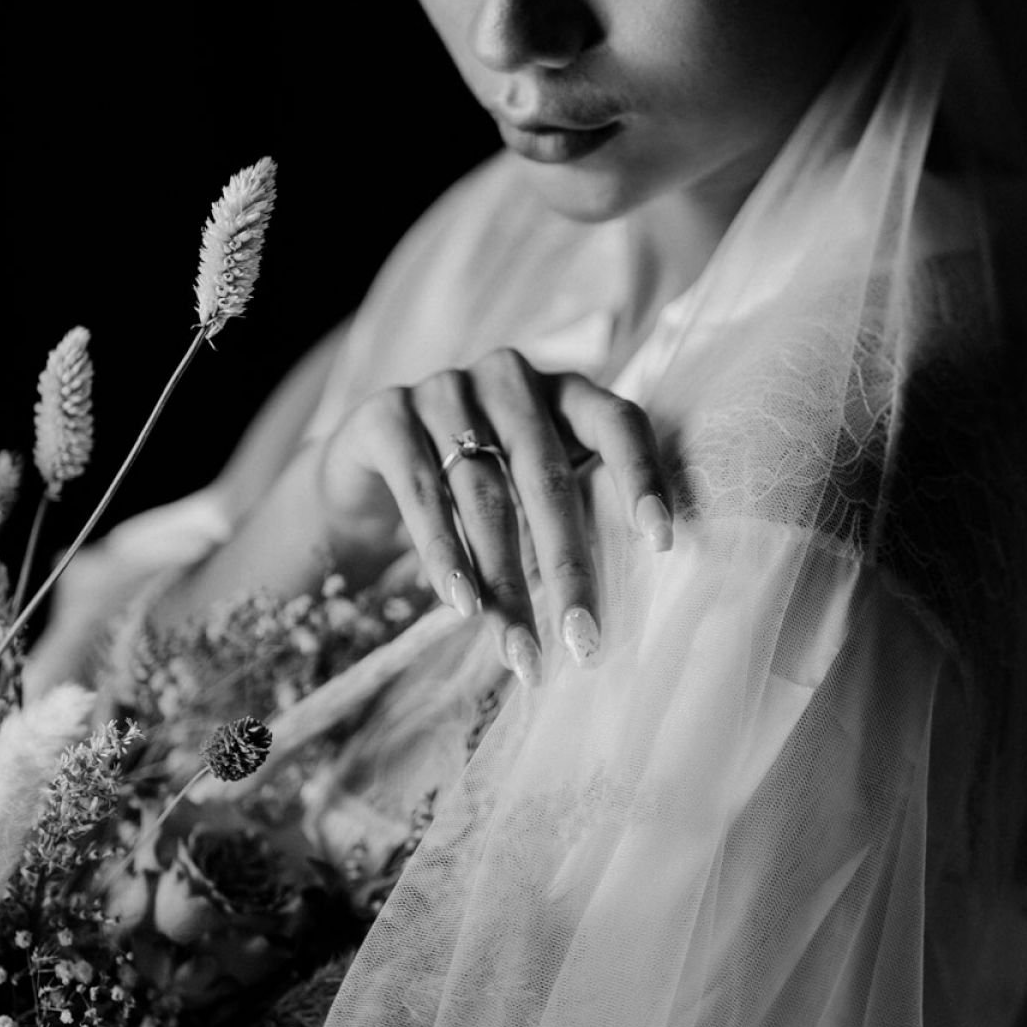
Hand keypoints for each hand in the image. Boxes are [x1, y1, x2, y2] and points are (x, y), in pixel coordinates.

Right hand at [318, 348, 673, 683]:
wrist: (363, 479)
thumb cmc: (470, 495)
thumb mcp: (528, 495)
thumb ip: (572, 518)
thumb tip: (614, 608)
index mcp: (562, 392)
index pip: (618, 421)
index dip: (642, 477)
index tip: (662, 544)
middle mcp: (508, 378)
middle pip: (548, 475)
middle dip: (568, 567)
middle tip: (582, 640)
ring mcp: (444, 388)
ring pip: (484, 494)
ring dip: (504, 581)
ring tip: (519, 649)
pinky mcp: (386, 414)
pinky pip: (421, 492)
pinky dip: (444, 554)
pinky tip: (462, 605)